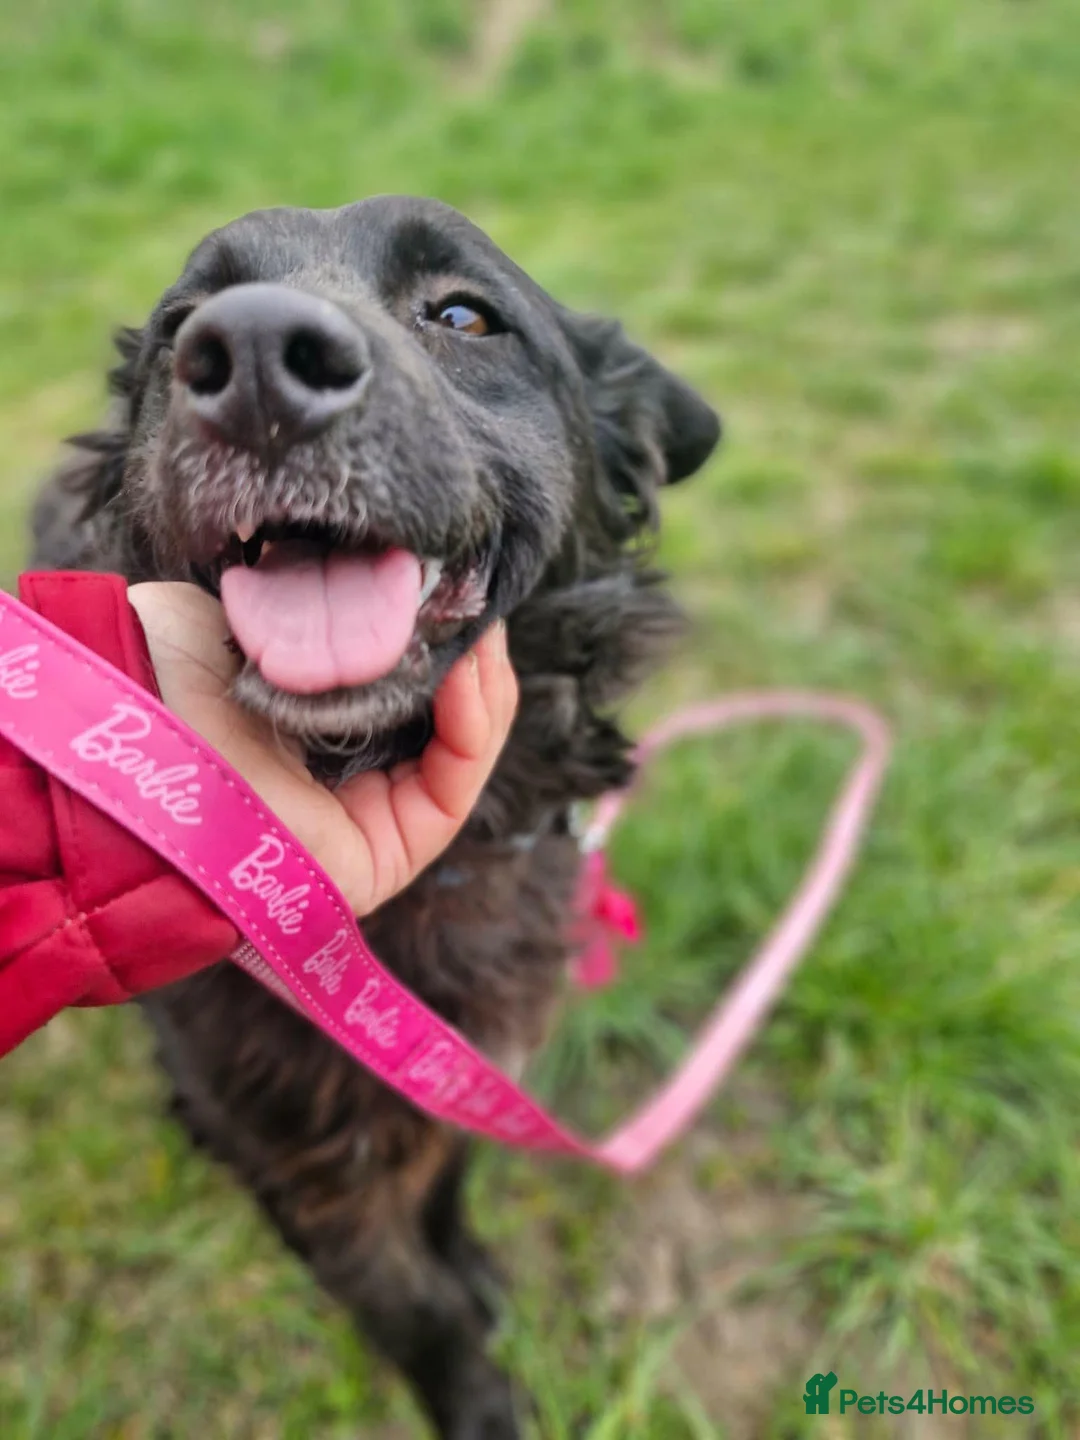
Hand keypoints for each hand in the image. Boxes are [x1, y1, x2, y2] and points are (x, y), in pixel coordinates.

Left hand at [127, 583, 516, 916]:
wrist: (139, 734)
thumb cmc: (178, 674)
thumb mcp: (263, 615)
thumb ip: (324, 603)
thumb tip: (388, 570)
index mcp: (313, 725)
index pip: (406, 685)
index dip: (441, 637)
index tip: (453, 584)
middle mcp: (344, 777)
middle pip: (444, 719)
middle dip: (472, 657)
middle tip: (478, 600)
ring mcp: (368, 821)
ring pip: (460, 752)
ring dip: (483, 685)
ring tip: (480, 628)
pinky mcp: (387, 855)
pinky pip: (454, 787)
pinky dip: (473, 726)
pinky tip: (468, 672)